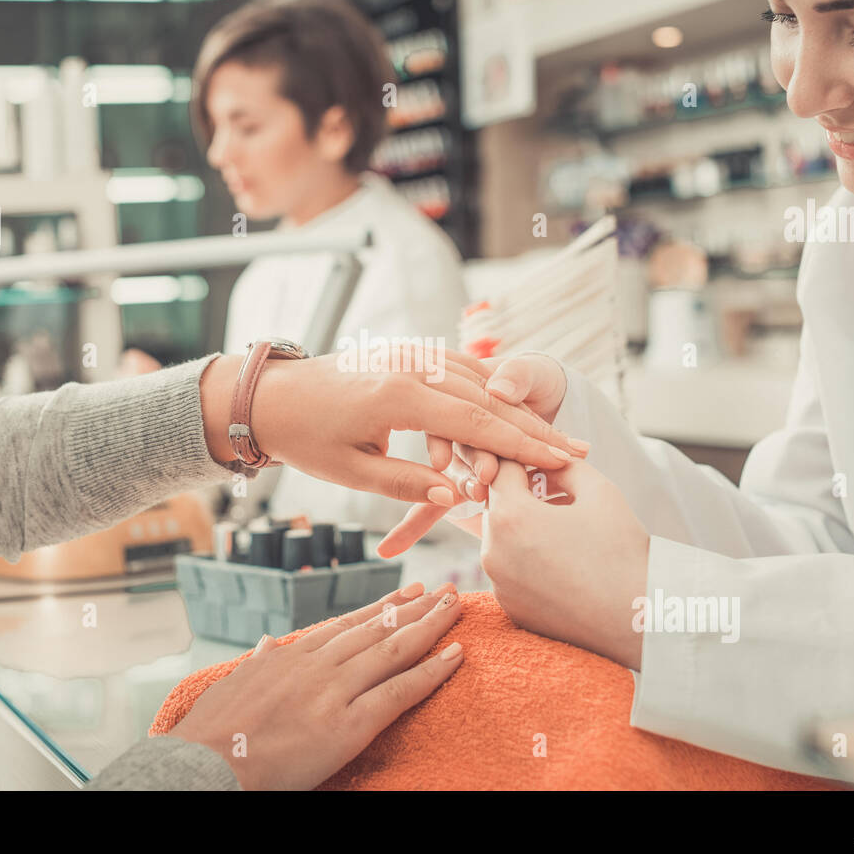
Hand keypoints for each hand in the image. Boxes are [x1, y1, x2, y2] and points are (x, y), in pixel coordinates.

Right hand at [169, 582, 463, 789]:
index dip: (382, 608)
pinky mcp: (346, 725)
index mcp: (290, 655)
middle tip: (444, 591)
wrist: (201, 765)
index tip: (407, 593)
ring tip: (456, 609)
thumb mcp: (230, 684)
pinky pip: (399, 692)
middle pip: (377, 629)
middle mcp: (317, 664)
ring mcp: (333, 691)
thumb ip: (256, 662)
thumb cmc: (209, 734)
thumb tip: (265, 643)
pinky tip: (455, 655)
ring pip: (394, 649)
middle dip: (415, 608)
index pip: (347, 624)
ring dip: (430, 626)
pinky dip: (431, 671)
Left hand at [199, 347, 586, 506]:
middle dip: (538, 428)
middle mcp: (413, 367)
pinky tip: (518, 410)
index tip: (562, 461)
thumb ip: (407, 484)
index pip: (477, 422)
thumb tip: (457, 499)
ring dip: (522, 410)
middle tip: (581, 451)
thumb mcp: (351, 471)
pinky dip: (495, 391)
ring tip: (558, 437)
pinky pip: (464, 369)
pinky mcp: (411, 354)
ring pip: (483, 381)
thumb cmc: (306, 437)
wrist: (272, 394)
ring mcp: (413, 355)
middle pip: (491, 398)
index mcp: (398, 395)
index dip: (523, 445)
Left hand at [479, 458, 649, 669]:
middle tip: (560, 496)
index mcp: (511, 517)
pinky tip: (563, 561)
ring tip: (566, 530)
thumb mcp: (600, 492)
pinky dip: (528, 560)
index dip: (526, 461)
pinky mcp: (509, 608)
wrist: (640, 620)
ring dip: (526, 528)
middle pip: (498, 506)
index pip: (502, 470)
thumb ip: (565, 466)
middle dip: (525, 495)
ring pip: (502, 540)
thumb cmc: (622, 553)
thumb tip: (546, 463)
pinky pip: (510, 571)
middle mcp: (493, 552)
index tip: (547, 465)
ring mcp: (499, 584)